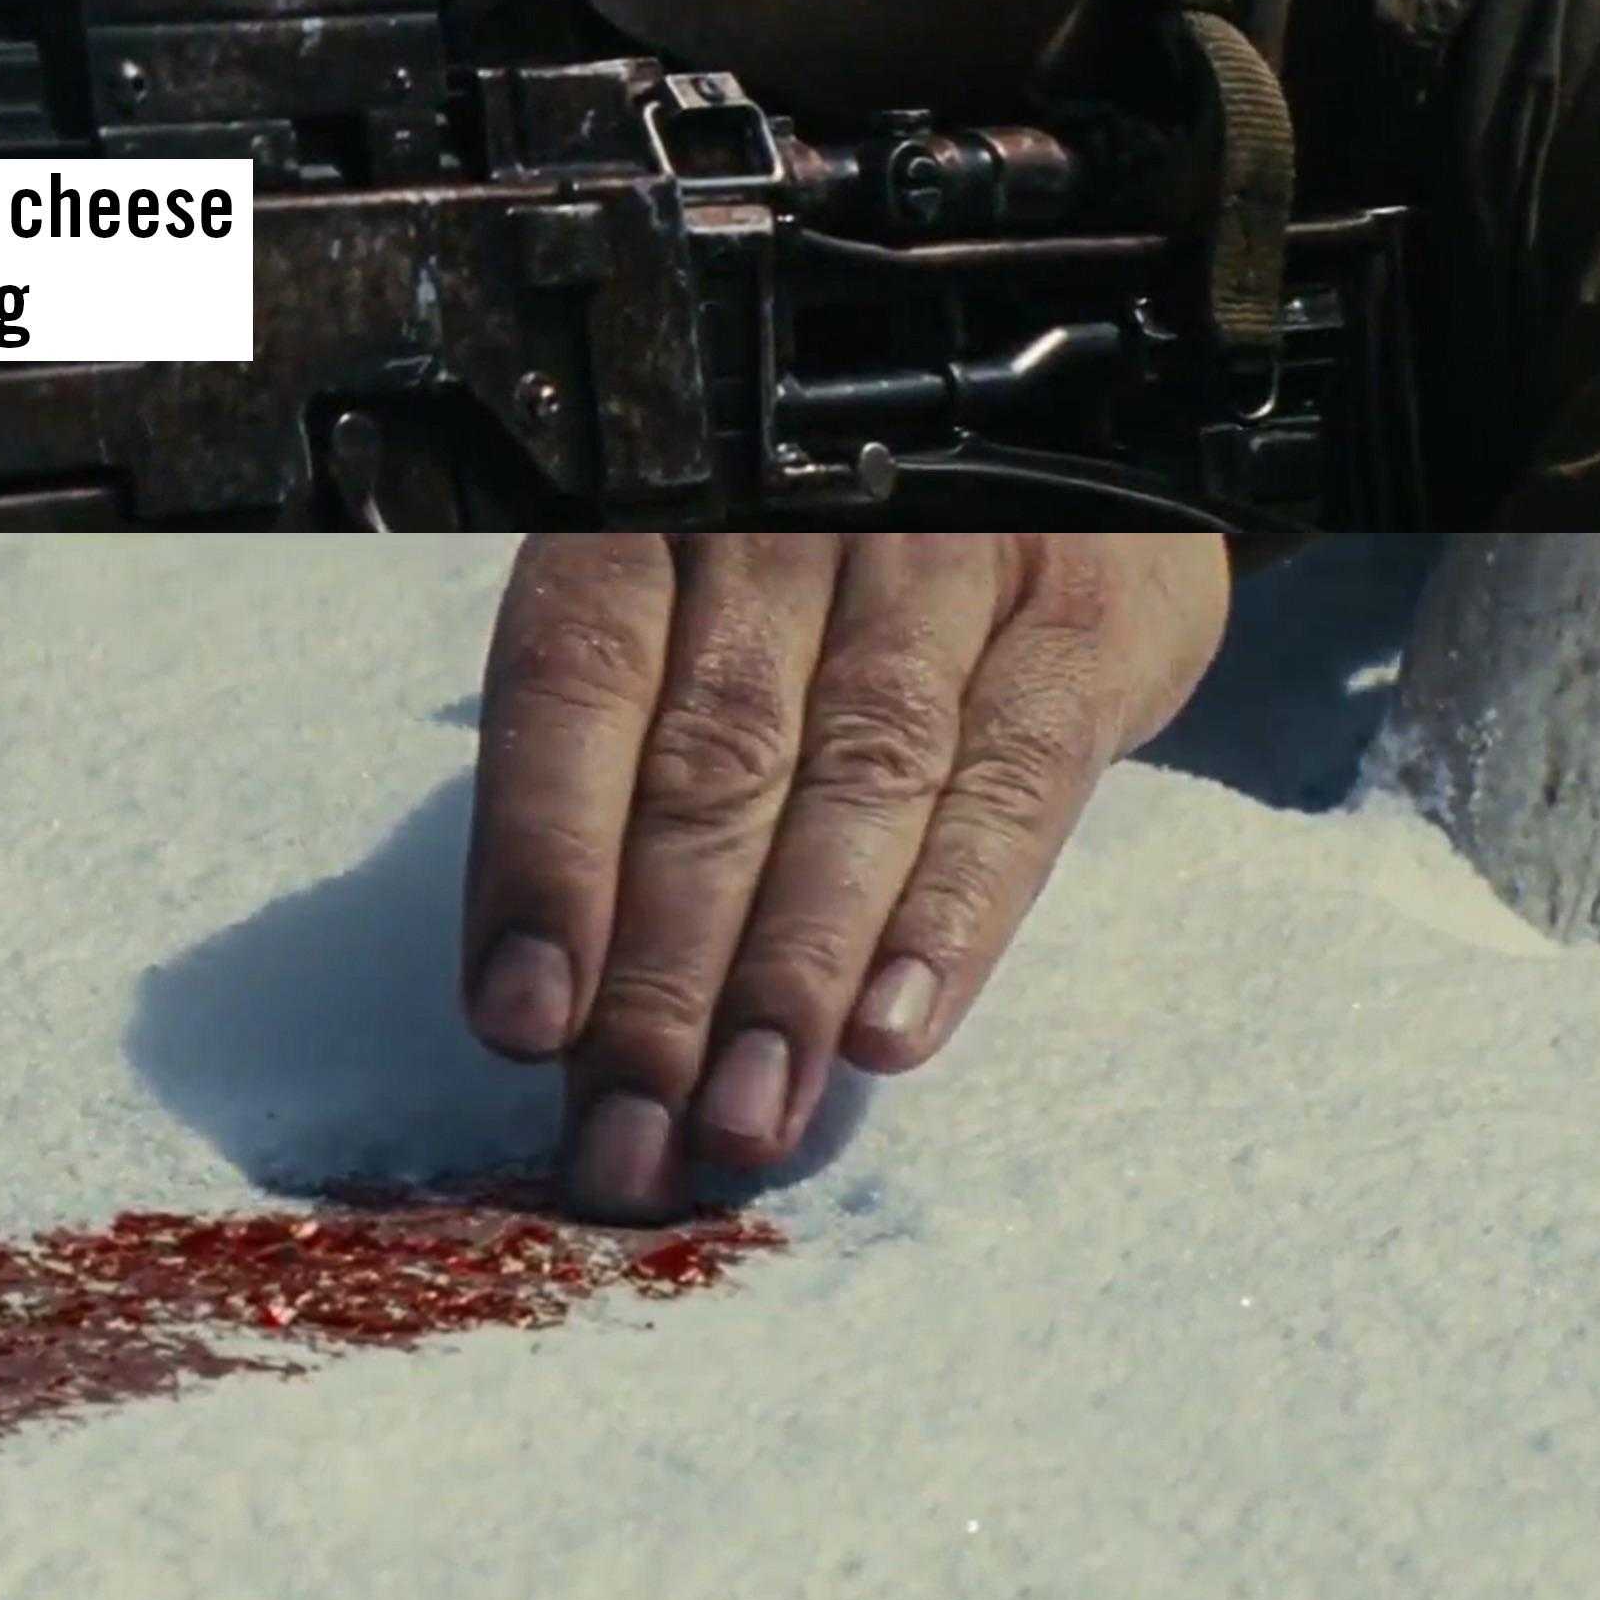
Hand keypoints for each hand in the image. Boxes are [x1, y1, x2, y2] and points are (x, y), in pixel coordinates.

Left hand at [466, 532, 1230, 1217]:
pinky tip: (894, 1032)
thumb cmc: (823, 584)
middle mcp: (781, 520)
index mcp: (648, 517)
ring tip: (747, 1118)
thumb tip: (547, 1019)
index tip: (521, 1022)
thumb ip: (623, 786)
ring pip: (854, 778)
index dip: (546, 854)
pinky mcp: (1077, 617)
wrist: (1051, 457)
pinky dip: (950, 913)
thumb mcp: (701, 629)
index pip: (574, 683)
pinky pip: (1011, 777)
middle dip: (662, 975)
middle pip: (710, 761)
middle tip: (631, 1141)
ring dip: (792, 969)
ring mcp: (938, 558)